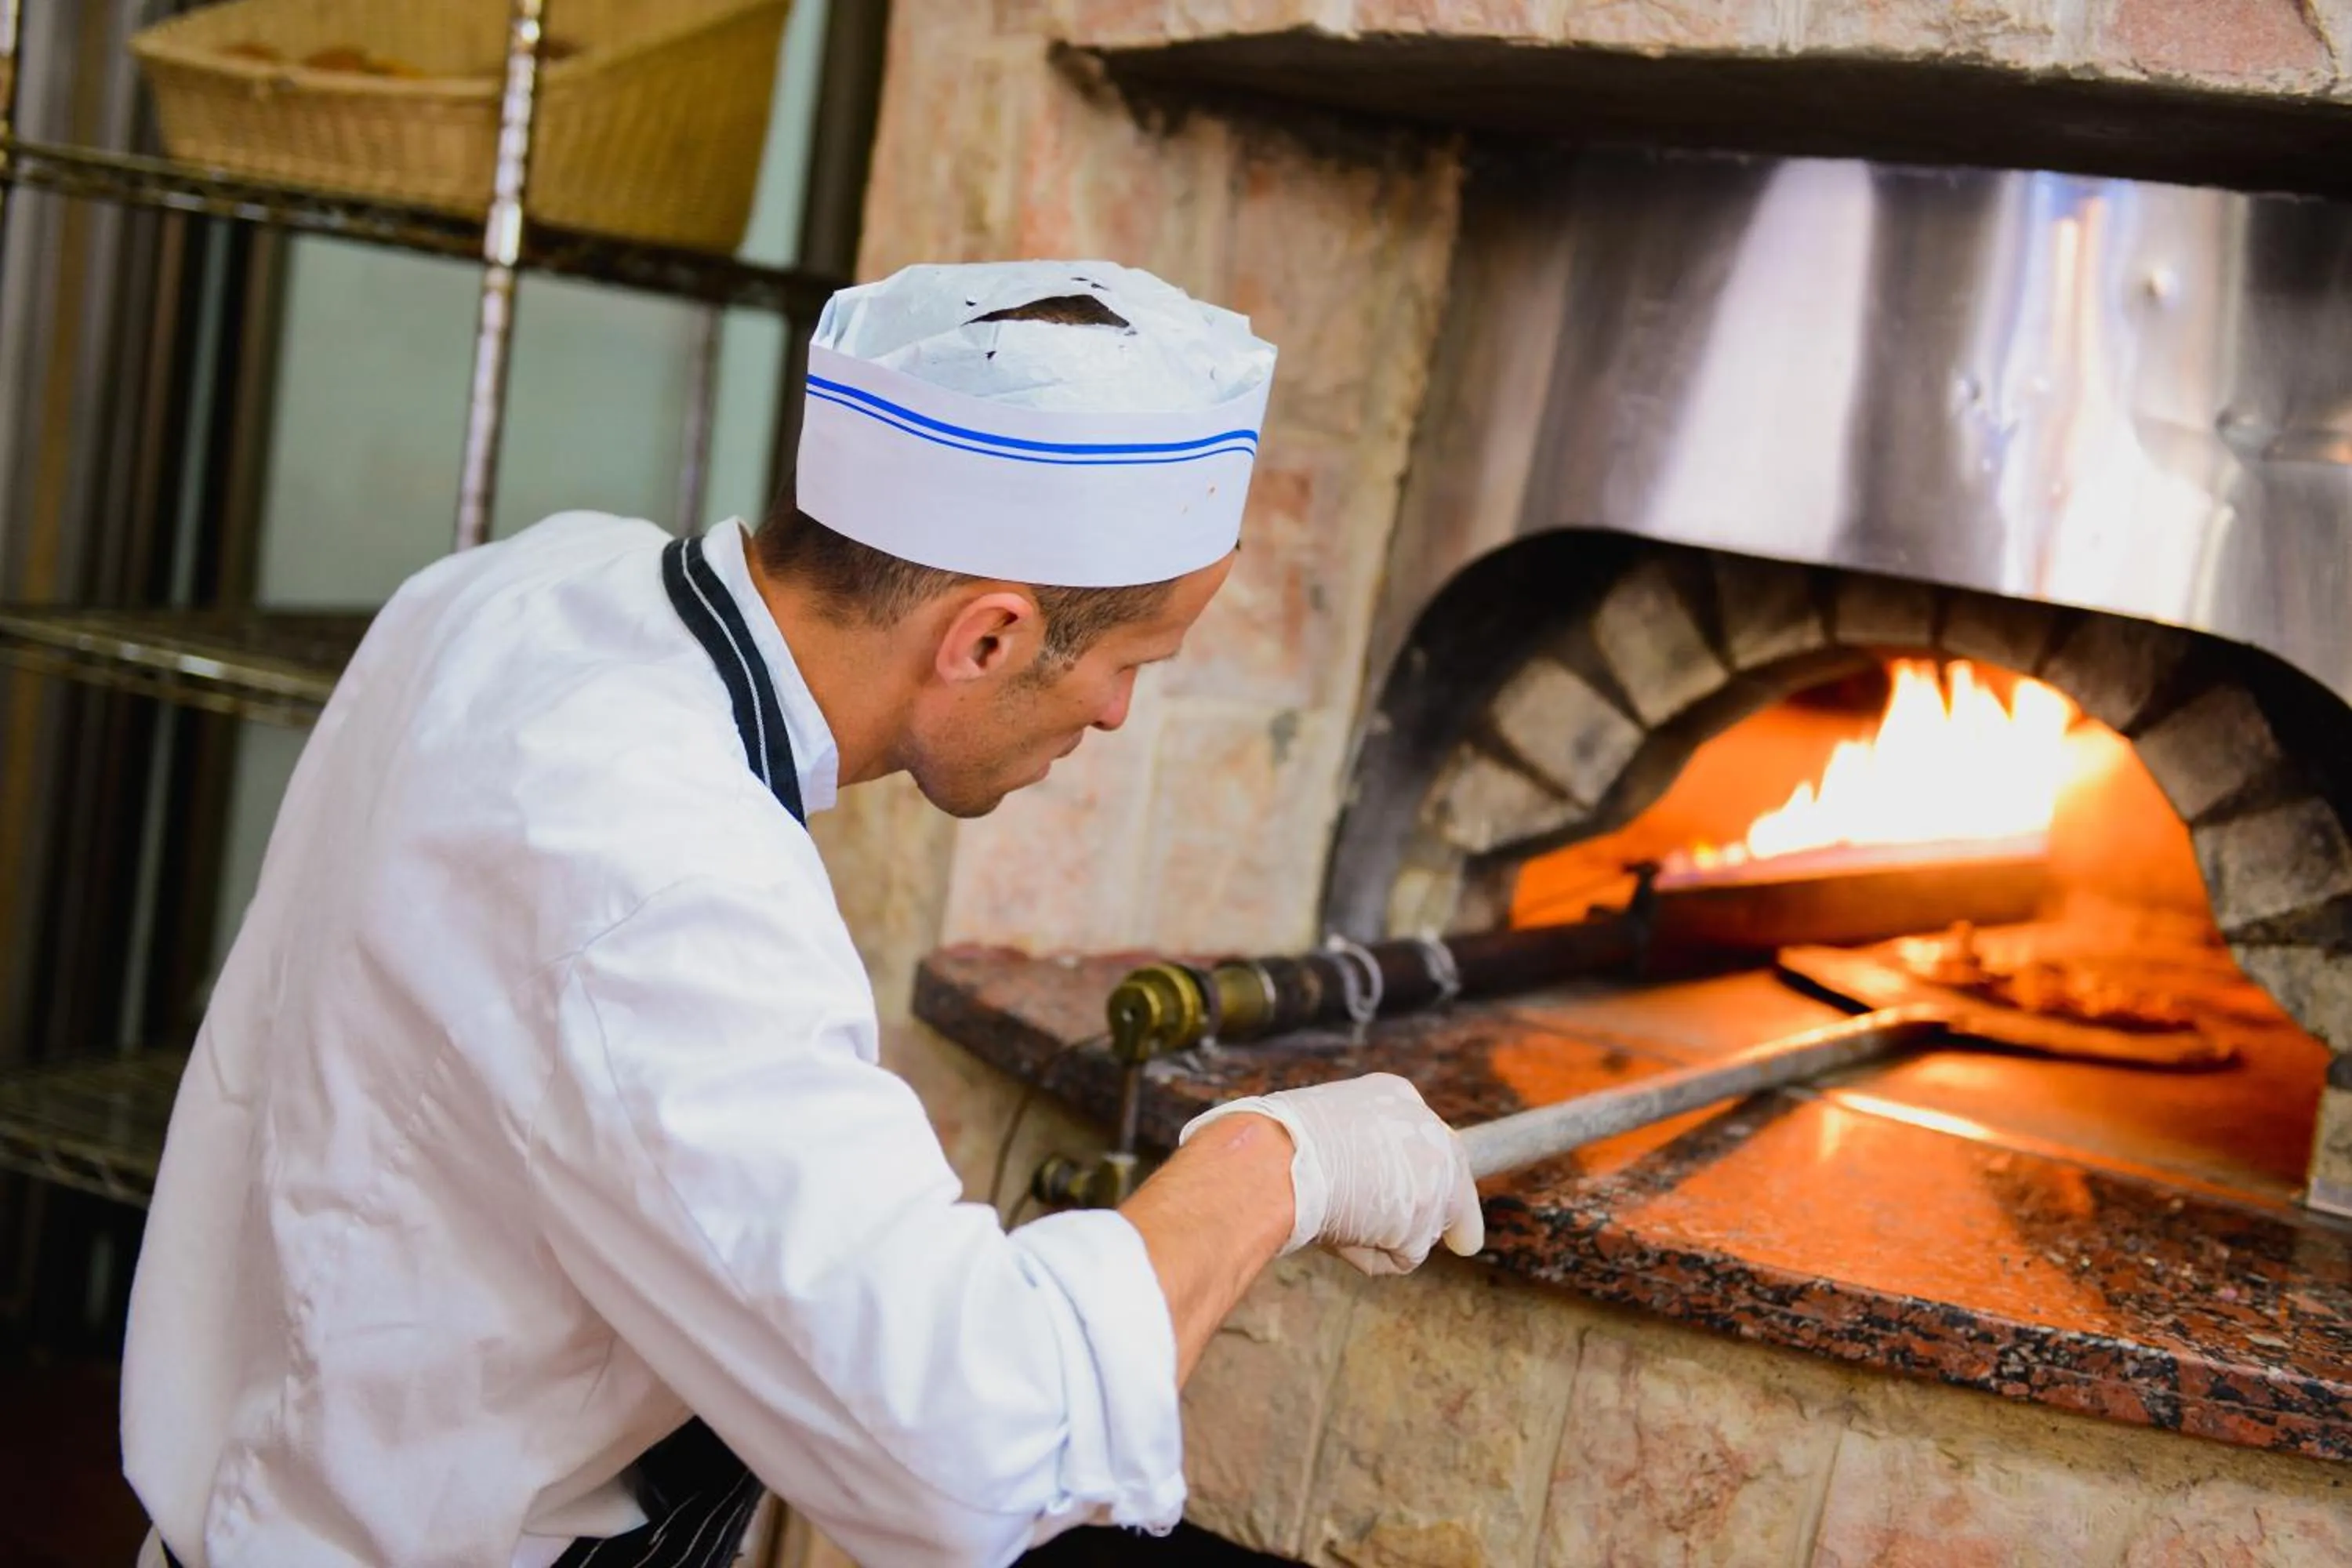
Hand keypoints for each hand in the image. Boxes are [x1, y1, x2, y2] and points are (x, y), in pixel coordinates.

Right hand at [1178, 1073, 1483, 1275]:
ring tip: (1335, 1220)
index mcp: (1394, 1094)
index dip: (1429, 1174)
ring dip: (1383, 1237)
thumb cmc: (1274, 1147)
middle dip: (1452, 1217)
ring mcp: (1432, 1168)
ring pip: (1421, 1226)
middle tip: (1464, 1244)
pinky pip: (1404, 1256)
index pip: (1429, 1139)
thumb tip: (1360, 1197)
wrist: (1273, 1157)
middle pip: (1449, 1183)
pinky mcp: (1427, 1210)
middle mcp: (1425, 1124)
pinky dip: (1373, 1258)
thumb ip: (1354, 1151)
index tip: (1438, 1195)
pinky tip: (1342, 1237)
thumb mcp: (1320, 1132)